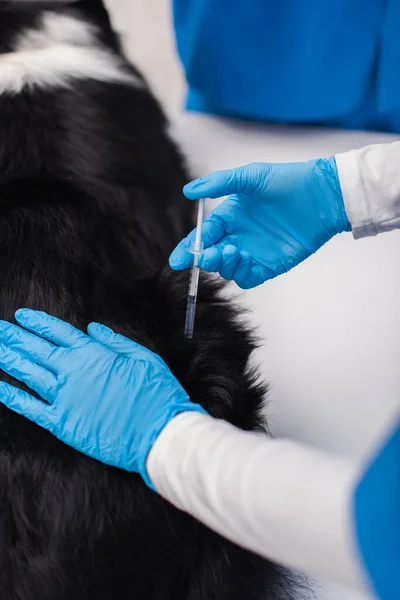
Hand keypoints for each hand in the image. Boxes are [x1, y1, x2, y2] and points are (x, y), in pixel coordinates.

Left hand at [0, 309, 205, 488]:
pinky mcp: (62, 423)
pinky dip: (12, 397)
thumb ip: (116, 341)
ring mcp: (65, 397)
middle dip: (14, 337)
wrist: (158, 433)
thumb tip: (93, 328)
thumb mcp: (144, 358)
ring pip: (28, 374)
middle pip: (37, 349)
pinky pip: (30, 408)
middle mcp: (74, 371)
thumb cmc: (156, 395)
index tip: (21, 316)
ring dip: (8, 359)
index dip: (38, 322)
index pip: (58, 332)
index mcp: (94, 353)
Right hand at [169, 159, 350, 287]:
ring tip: (232, 249)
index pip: (203, 236)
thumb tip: (188, 190)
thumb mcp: (250, 177)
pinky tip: (243, 258)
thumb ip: (219, 184)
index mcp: (229, 217)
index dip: (189, 248)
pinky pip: (248, 277)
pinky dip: (241, 273)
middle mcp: (238, 237)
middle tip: (208, 254)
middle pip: (212, 256)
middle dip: (205, 258)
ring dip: (223, 264)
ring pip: (227, 268)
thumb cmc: (287, 181)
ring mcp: (253, 252)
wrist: (322, 195)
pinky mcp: (270, 265)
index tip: (178, 259)